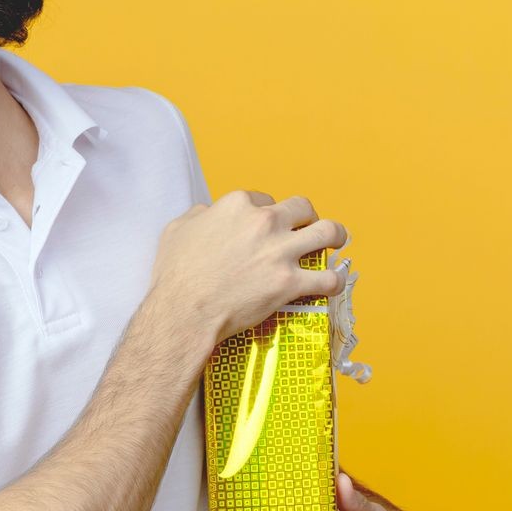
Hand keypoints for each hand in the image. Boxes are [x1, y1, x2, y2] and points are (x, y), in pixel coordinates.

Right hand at [150, 189, 348, 342]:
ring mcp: (281, 252)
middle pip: (302, 208)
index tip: (266, 224)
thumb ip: (199, 215)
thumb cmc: (175, 274)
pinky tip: (333, 282)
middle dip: (306, 216)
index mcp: (237, 205)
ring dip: (336, 236)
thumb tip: (209, 213)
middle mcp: (264, 222)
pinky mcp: (291, 282)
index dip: (266, 211)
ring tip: (336, 241)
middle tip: (306, 228)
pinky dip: (334, 280)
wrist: (184, 312)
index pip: (264, 198)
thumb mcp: (177, 230)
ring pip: (328, 233)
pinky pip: (328, 278)